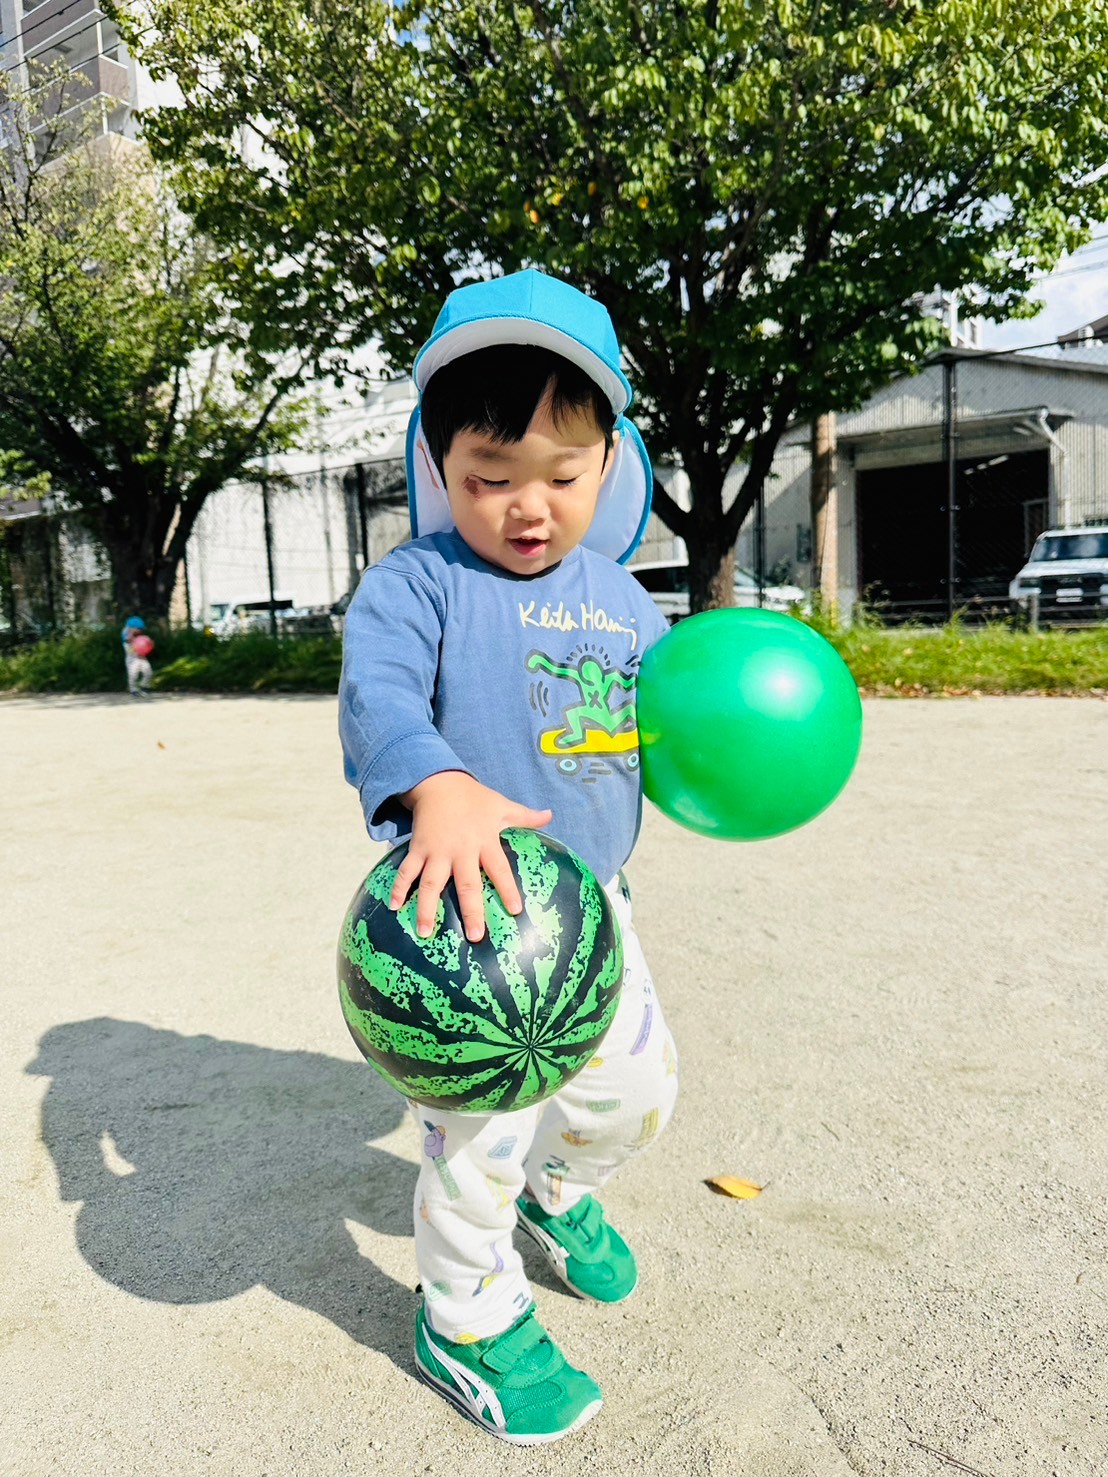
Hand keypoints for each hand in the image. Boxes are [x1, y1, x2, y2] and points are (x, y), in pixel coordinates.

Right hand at [391, 771, 552, 941]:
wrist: (438, 781)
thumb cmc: (474, 798)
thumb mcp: (501, 805)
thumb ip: (525, 816)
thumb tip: (551, 814)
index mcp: (484, 841)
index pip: (499, 869)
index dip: (507, 889)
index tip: (515, 911)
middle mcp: (461, 850)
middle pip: (467, 884)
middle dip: (471, 911)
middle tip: (475, 936)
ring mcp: (437, 851)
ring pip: (431, 883)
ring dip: (427, 908)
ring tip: (424, 932)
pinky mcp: (418, 849)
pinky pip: (407, 870)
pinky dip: (399, 887)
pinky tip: (393, 907)